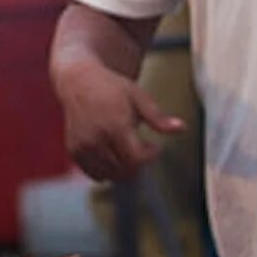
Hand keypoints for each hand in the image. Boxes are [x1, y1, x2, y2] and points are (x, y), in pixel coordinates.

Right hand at [60, 66, 183, 181]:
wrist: (78, 81)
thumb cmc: (112, 87)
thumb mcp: (138, 97)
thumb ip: (158, 117)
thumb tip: (182, 128)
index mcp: (115, 125)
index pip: (136, 159)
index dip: (149, 156)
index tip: (153, 146)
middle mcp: (97, 139)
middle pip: (124, 170)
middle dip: (137, 163)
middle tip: (139, 147)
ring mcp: (83, 146)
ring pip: (110, 175)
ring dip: (122, 169)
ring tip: (125, 150)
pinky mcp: (74, 151)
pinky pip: (94, 174)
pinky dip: (106, 171)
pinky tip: (111, 154)